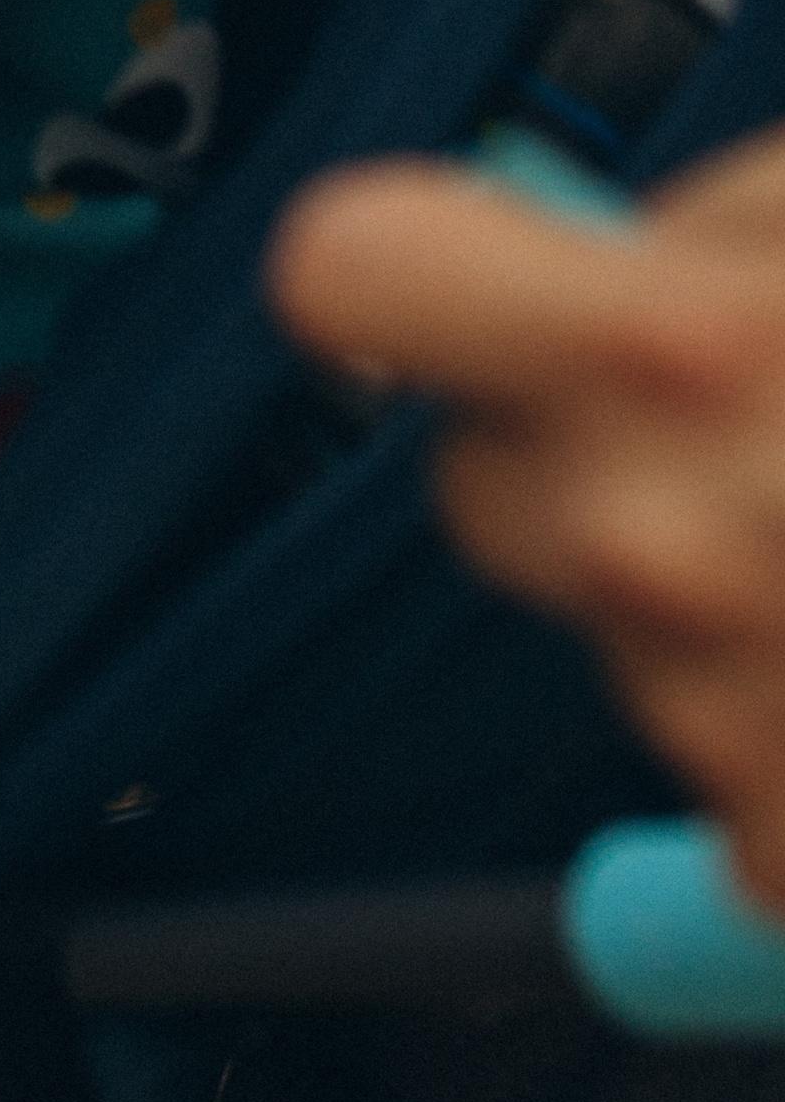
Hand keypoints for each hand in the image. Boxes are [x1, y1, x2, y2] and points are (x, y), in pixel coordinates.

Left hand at [271, 140, 784, 908]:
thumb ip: (682, 247)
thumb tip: (560, 250)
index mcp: (666, 347)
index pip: (359, 274)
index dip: (392, 272)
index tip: (417, 282)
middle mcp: (650, 541)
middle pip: (484, 491)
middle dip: (592, 459)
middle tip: (758, 430)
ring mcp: (715, 718)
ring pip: (617, 639)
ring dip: (721, 609)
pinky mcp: (781, 854)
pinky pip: (729, 782)